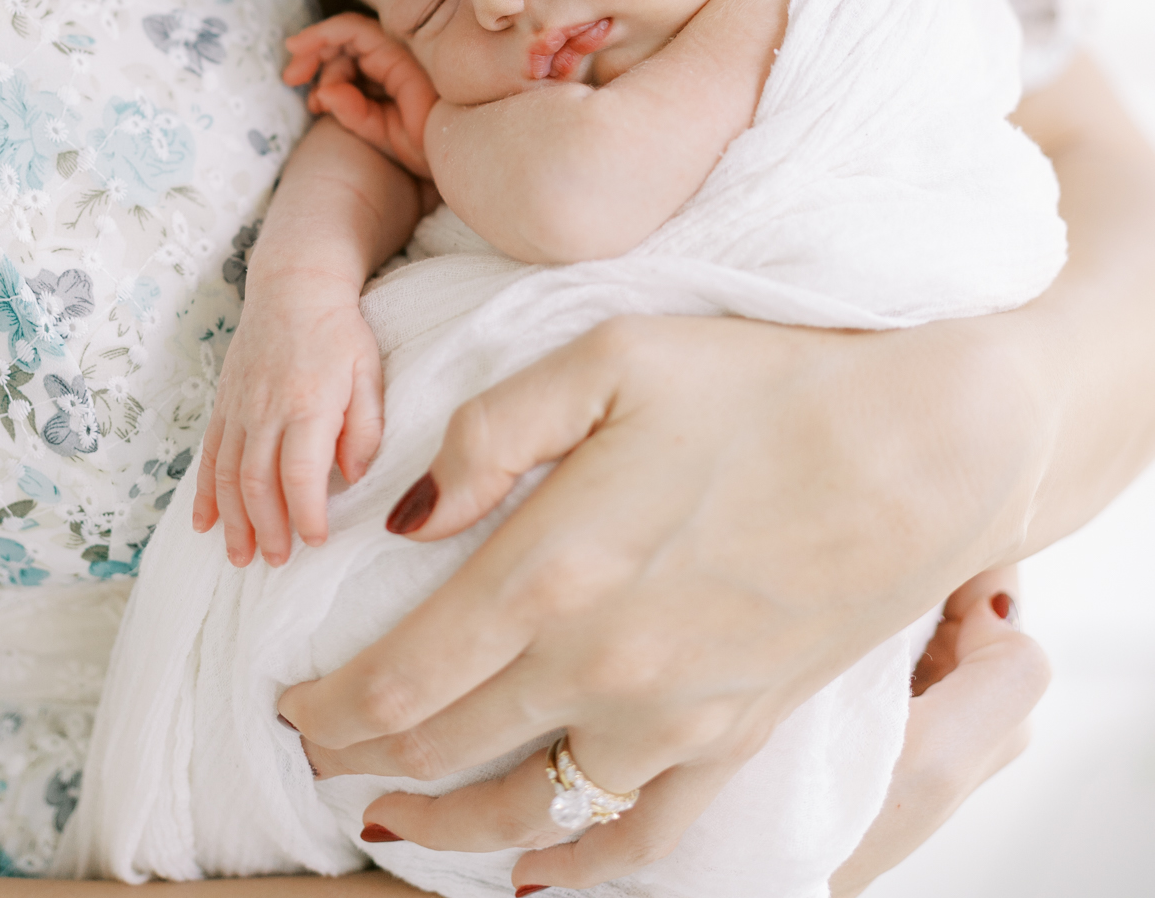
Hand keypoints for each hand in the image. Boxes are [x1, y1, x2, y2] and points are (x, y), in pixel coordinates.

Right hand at [191, 271, 384, 566]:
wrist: (294, 285)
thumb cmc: (339, 330)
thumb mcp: (368, 372)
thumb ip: (366, 427)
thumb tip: (355, 477)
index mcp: (308, 403)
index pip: (300, 473)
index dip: (306, 513)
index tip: (316, 540)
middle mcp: (266, 409)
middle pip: (256, 482)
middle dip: (266, 529)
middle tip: (278, 560)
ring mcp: (240, 406)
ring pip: (227, 475)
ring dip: (233, 521)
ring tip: (241, 557)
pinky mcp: (225, 403)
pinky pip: (209, 454)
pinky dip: (205, 492)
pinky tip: (205, 524)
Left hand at [280, 312, 1033, 887]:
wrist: (917, 450)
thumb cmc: (756, 384)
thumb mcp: (605, 357)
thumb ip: (487, 431)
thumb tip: (407, 516)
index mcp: (550, 570)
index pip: (399, 679)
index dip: (326, 709)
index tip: (286, 706)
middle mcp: (599, 667)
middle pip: (443, 750)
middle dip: (360, 760)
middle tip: (314, 753)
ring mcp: (672, 721)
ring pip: (527, 815)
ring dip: (443, 829)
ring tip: (390, 823)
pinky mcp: (736, 741)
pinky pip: (641, 840)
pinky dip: (577, 870)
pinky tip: (537, 875)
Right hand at [285, 14, 439, 177]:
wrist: (458, 163)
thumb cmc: (433, 151)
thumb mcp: (395, 138)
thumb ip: (359, 115)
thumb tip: (325, 92)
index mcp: (401, 63)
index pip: (355, 31)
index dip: (321, 34)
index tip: (293, 48)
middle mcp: (395, 60)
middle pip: (345, 41)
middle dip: (314, 54)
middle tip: (290, 78)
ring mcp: (389, 72)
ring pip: (345, 60)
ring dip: (322, 77)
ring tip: (314, 106)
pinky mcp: (383, 86)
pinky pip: (352, 76)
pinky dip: (332, 88)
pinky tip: (322, 106)